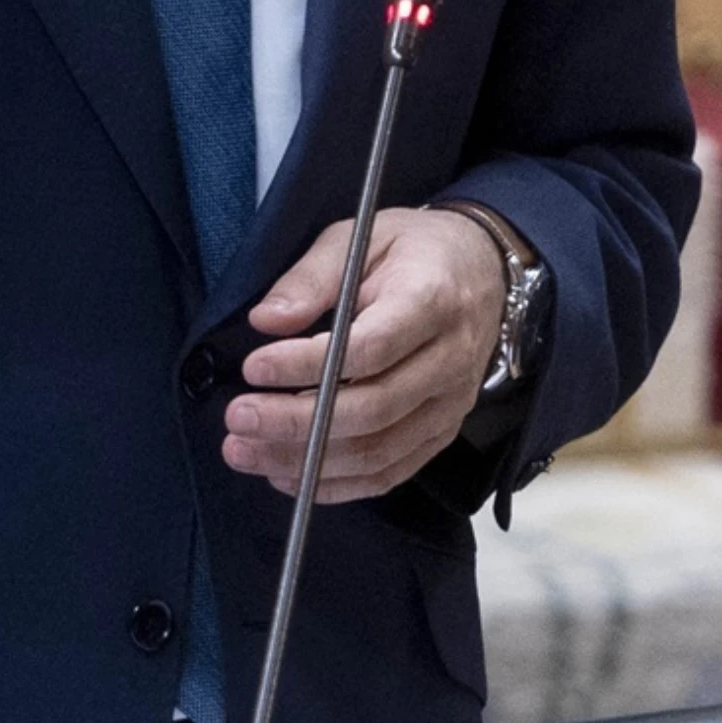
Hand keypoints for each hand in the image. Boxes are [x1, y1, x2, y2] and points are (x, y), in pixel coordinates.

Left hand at [227, 207, 502, 502]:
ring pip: (377, 451)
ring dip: (306, 461)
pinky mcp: (442, 432)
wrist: (483, 271)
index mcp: (432, 300)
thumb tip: (266, 321)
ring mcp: (451, 404)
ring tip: (245, 451)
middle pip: (372, 409)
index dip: (307, 365)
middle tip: (239, 417)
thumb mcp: (361, 238)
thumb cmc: (413, 250)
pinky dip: (336, 484)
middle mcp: (450, 359)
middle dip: (296, 422)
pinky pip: (390, 473)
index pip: (370, 348)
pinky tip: (287, 476)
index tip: (254, 367)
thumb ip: (312, 277)